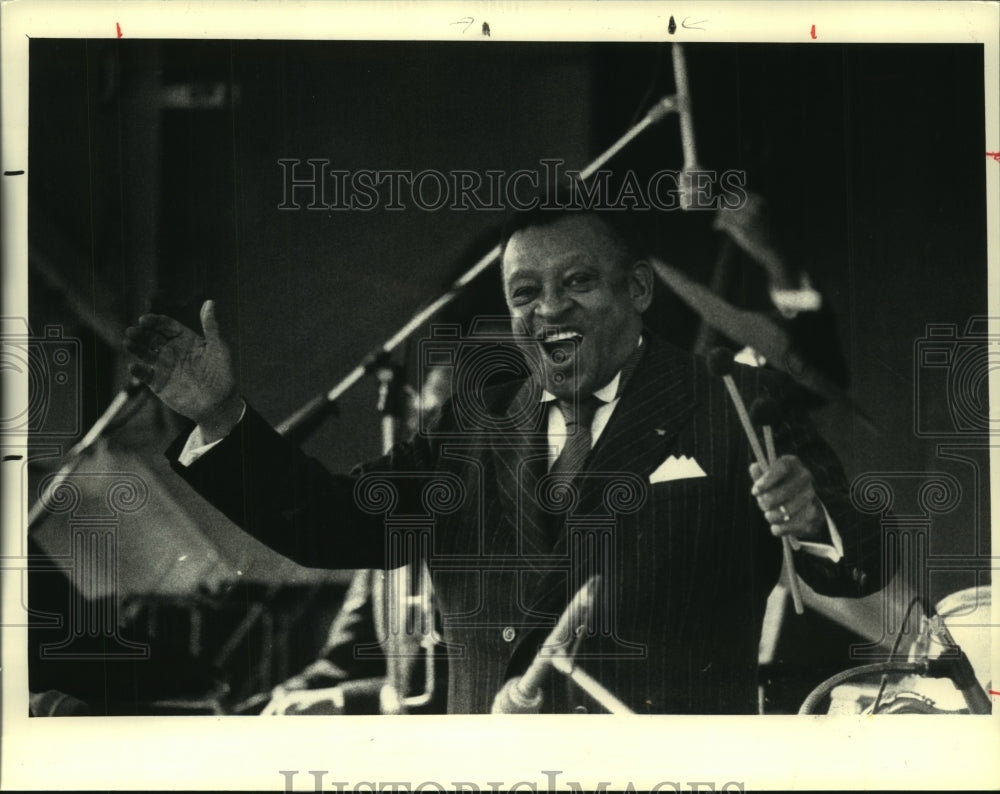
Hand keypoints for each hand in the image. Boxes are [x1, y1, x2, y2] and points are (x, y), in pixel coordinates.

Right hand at [124, 299, 242, 440]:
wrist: (219, 402)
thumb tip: (210, 302)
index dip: (155, 322)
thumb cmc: (223, 373)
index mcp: (185, 339)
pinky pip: (146, 374)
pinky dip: (138, 370)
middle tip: (132, 330)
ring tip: (128, 342)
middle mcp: (172, 350)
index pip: (166, 326)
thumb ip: (211, 326)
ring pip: (146, 353)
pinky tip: (134, 365)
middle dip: (141, 333)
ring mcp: (164, 366)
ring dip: (136, 347)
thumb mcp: (218, 348)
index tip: (145, 319)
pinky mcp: (159, 383)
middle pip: (153, 337)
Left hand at [749, 454, 824, 540]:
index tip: (755, 491)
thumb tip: (754, 467)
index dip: (767, 480)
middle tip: (762, 504)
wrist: (801, 505)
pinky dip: (780, 528)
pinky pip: (793, 526)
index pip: (781, 467)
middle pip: (784, 492)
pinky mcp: (815, 517)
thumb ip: (760, 474)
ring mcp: (813, 497)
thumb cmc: (778, 487)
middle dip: (767, 502)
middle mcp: (806, 477)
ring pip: (788, 511)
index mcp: (792, 463)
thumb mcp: (767, 479)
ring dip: (772, 516)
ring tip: (769, 515)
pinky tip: (776, 526)